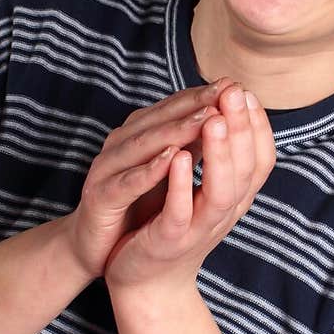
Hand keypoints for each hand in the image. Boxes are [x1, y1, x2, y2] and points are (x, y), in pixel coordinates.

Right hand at [65, 78, 236, 280]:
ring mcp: (108, 168)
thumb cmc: (137, 206)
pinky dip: (150, 170)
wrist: (97, 248)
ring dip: (177, 130)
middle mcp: (122, 144)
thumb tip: (230, 121)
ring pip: (144, 144)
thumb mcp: (170, 173)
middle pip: (161, 118)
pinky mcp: (100, 196)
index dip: (205, 95)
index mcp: (140, 135)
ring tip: (208, 118)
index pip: (175, 108)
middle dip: (196, 104)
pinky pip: (127, 181)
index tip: (236, 85)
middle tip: (226, 91)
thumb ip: (192, 146)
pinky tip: (173, 159)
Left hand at [102, 82, 275, 294]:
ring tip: (214, 119)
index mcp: (234, 199)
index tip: (247, 92)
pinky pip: (181, 213)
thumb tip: (227, 109)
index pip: (261, 160)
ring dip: (219, 154)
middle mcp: (224, 213)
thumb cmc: (172, 227)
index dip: (258, 127)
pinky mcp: (170, 242)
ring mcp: (199, 229)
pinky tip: (177, 158)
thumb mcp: (202, 190)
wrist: (146, 283)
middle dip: (242, 129)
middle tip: (236, 93)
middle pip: (246, 169)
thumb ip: (216, 157)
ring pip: (221, 191)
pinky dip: (181, 185)